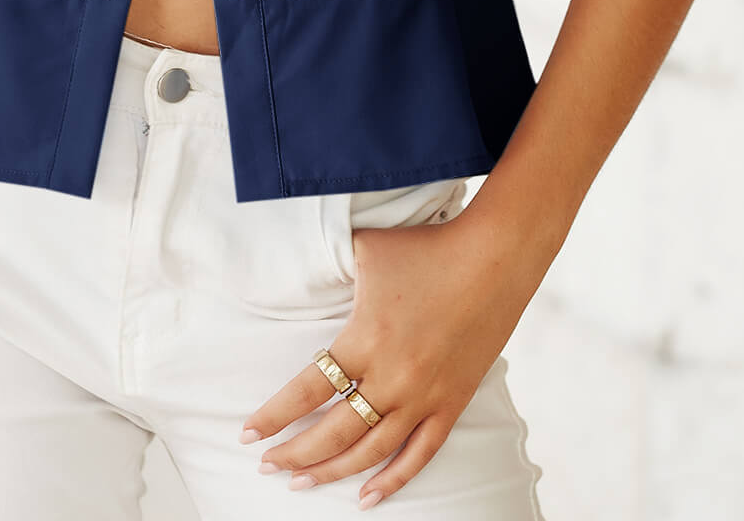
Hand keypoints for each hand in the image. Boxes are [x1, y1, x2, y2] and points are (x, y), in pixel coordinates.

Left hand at [238, 204, 551, 508]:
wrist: (494, 257)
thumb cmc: (426, 246)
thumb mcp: (367, 247)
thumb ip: (334, 265)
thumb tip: (303, 264)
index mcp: (365, 339)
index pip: (308, 390)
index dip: (275, 416)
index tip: (248, 434)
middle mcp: (392, 377)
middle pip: (334, 431)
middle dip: (294, 453)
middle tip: (267, 465)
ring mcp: (425, 395)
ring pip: (370, 451)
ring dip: (332, 471)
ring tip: (301, 482)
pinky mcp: (452, 402)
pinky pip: (419, 454)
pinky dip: (392, 480)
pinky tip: (365, 497)